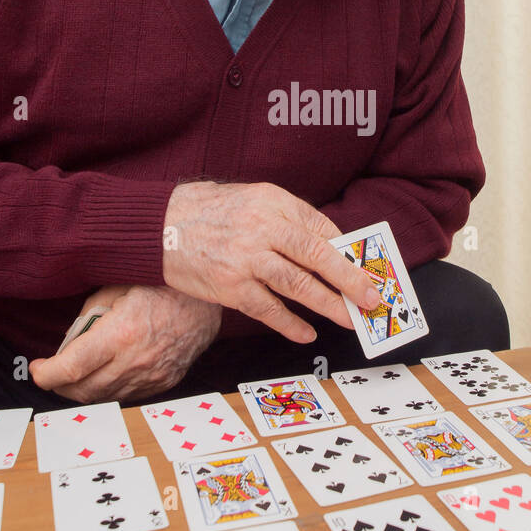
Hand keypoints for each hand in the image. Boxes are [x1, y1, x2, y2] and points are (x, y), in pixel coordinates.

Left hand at [28, 284, 221, 403]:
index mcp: (121, 334)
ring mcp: (152, 376)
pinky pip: (127, 396)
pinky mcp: (164, 382)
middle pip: (83, 390)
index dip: (47, 374)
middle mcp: (136, 361)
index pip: (72, 368)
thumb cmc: (161, 284)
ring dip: (83, 389)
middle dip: (60, 385)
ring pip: (104, 397)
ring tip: (75, 373)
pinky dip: (109, 389)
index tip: (38, 369)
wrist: (207, 295)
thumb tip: (71, 341)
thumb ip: (89, 317)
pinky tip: (104, 373)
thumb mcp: (116, 287)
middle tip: (51, 372)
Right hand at [162, 180, 380, 342]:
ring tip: (349, 319)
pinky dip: (290, 323)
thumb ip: (287, 218)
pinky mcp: (229, 286)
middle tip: (371, 298)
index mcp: (273, 201)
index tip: (365, 268)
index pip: (320, 227)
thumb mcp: (252, 198)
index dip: (346, 251)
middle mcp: (263, 227)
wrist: (159, 226)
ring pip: (298, 285)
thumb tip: (326, 245)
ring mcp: (246, 259)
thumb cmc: (208, 211)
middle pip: (317, 256)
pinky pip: (268, 309)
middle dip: (350, 279)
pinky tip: (307, 333)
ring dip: (328, 305)